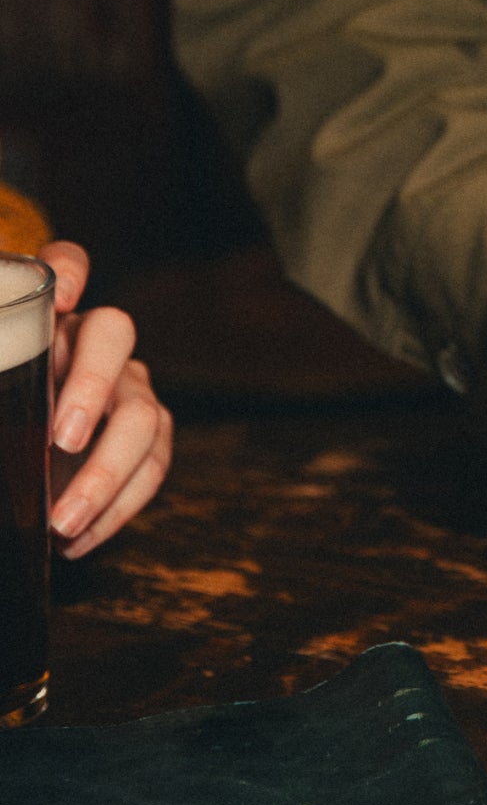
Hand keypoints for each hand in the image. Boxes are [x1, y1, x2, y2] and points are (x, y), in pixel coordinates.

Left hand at [40, 241, 172, 558]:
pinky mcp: (147, 437)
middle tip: (61, 440)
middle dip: (91, 386)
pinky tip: (78, 539)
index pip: (66, 264)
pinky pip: (155, 466)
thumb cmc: (1, 409)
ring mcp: (128, 389)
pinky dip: (120, 507)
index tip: (58, 299)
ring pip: (143, 414)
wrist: (14, 464)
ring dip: (107, 473)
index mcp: (47, 317)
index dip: (68, 271)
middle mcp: (93, 343)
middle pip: (115, 335)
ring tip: (61, 523)